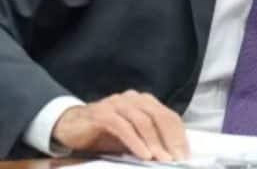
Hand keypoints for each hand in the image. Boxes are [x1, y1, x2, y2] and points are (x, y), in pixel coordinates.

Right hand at [52, 91, 187, 160]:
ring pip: (143, 122)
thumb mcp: (130, 138)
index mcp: (145, 102)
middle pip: (160, 117)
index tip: (184, 155)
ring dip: (154, 143)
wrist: (69, 126)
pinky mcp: (102, 114)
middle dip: (171, 140)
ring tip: (162, 160)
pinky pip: (123, 127)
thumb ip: (148, 141)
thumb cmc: (104, 133)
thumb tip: (169, 156)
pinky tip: (143, 155)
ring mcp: (118, 103)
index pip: (169, 117)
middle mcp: (134, 99)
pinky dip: (135, 142)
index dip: (179, 136)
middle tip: (176, 160)